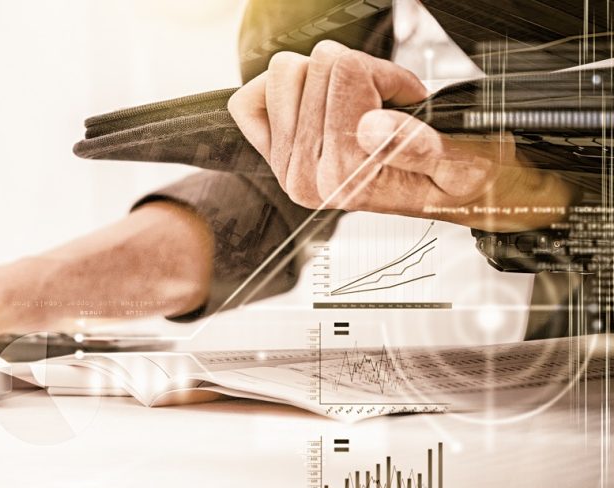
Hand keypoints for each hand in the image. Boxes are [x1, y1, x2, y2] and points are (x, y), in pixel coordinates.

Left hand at [227, 40, 574, 231]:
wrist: (448, 199)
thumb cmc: (458, 180)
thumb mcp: (462, 167)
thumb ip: (420, 147)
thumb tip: (370, 126)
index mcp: (348, 176)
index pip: (347, 71)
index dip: (387, 73)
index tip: (407, 99)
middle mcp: (308, 177)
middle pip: (316, 65)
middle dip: (357, 73)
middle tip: (383, 104)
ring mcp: (285, 168)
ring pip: (285, 72)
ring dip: (324, 77)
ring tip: (356, 104)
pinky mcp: (273, 157)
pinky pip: (249, 103)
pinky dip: (280, 93)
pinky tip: (316, 104)